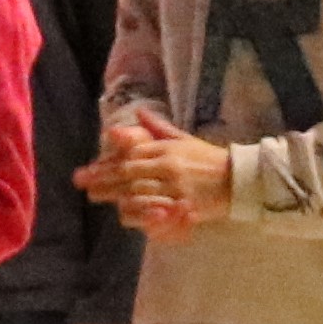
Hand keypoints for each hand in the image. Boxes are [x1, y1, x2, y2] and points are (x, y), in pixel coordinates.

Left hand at [77, 115, 235, 231]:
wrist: (238, 180)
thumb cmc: (208, 160)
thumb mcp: (184, 140)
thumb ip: (158, 128)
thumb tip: (138, 111)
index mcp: (167, 148)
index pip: (130, 155)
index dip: (107, 163)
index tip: (89, 170)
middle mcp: (168, 166)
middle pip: (128, 173)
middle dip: (103, 180)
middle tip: (84, 185)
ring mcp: (176, 187)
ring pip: (138, 192)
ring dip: (116, 196)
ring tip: (98, 197)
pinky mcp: (184, 206)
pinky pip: (156, 210)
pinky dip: (139, 211)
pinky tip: (125, 212)